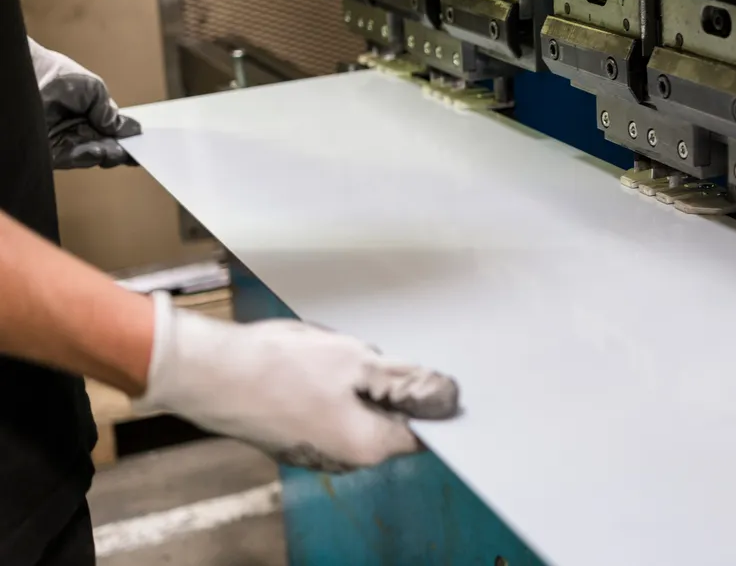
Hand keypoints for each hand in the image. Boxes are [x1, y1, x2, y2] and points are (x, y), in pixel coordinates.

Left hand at [27, 38, 140, 168]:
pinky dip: (87, 157)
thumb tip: (126, 129)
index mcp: (93, 117)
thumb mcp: (93, 88)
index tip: (143, 146)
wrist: (24, 73)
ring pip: (92, 156)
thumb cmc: (56, 74)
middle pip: (107, 149)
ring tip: (115, 150)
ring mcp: (65, 142)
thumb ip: (108, 110)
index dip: (129, 141)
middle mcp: (80, 131)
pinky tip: (98, 151)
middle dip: (121, 151)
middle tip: (133, 151)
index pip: (115, 134)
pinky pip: (72, 160)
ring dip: (106, 155)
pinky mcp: (50, 152)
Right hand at [134, 292, 459, 471]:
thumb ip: (405, 382)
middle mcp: (344, 459)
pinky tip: (310, 365)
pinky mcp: (293, 436)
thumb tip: (447, 398)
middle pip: (389, 421)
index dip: (427, 399)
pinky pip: (328, 412)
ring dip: (356, 384)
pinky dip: (329, 389)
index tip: (420, 371)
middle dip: (387, 386)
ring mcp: (315, 450)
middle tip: (367, 355)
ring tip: (331, 357)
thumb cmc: (281, 366)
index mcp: (368, 447)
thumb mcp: (357, 362)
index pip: (422, 431)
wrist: (209, 372)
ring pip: (357, 412)